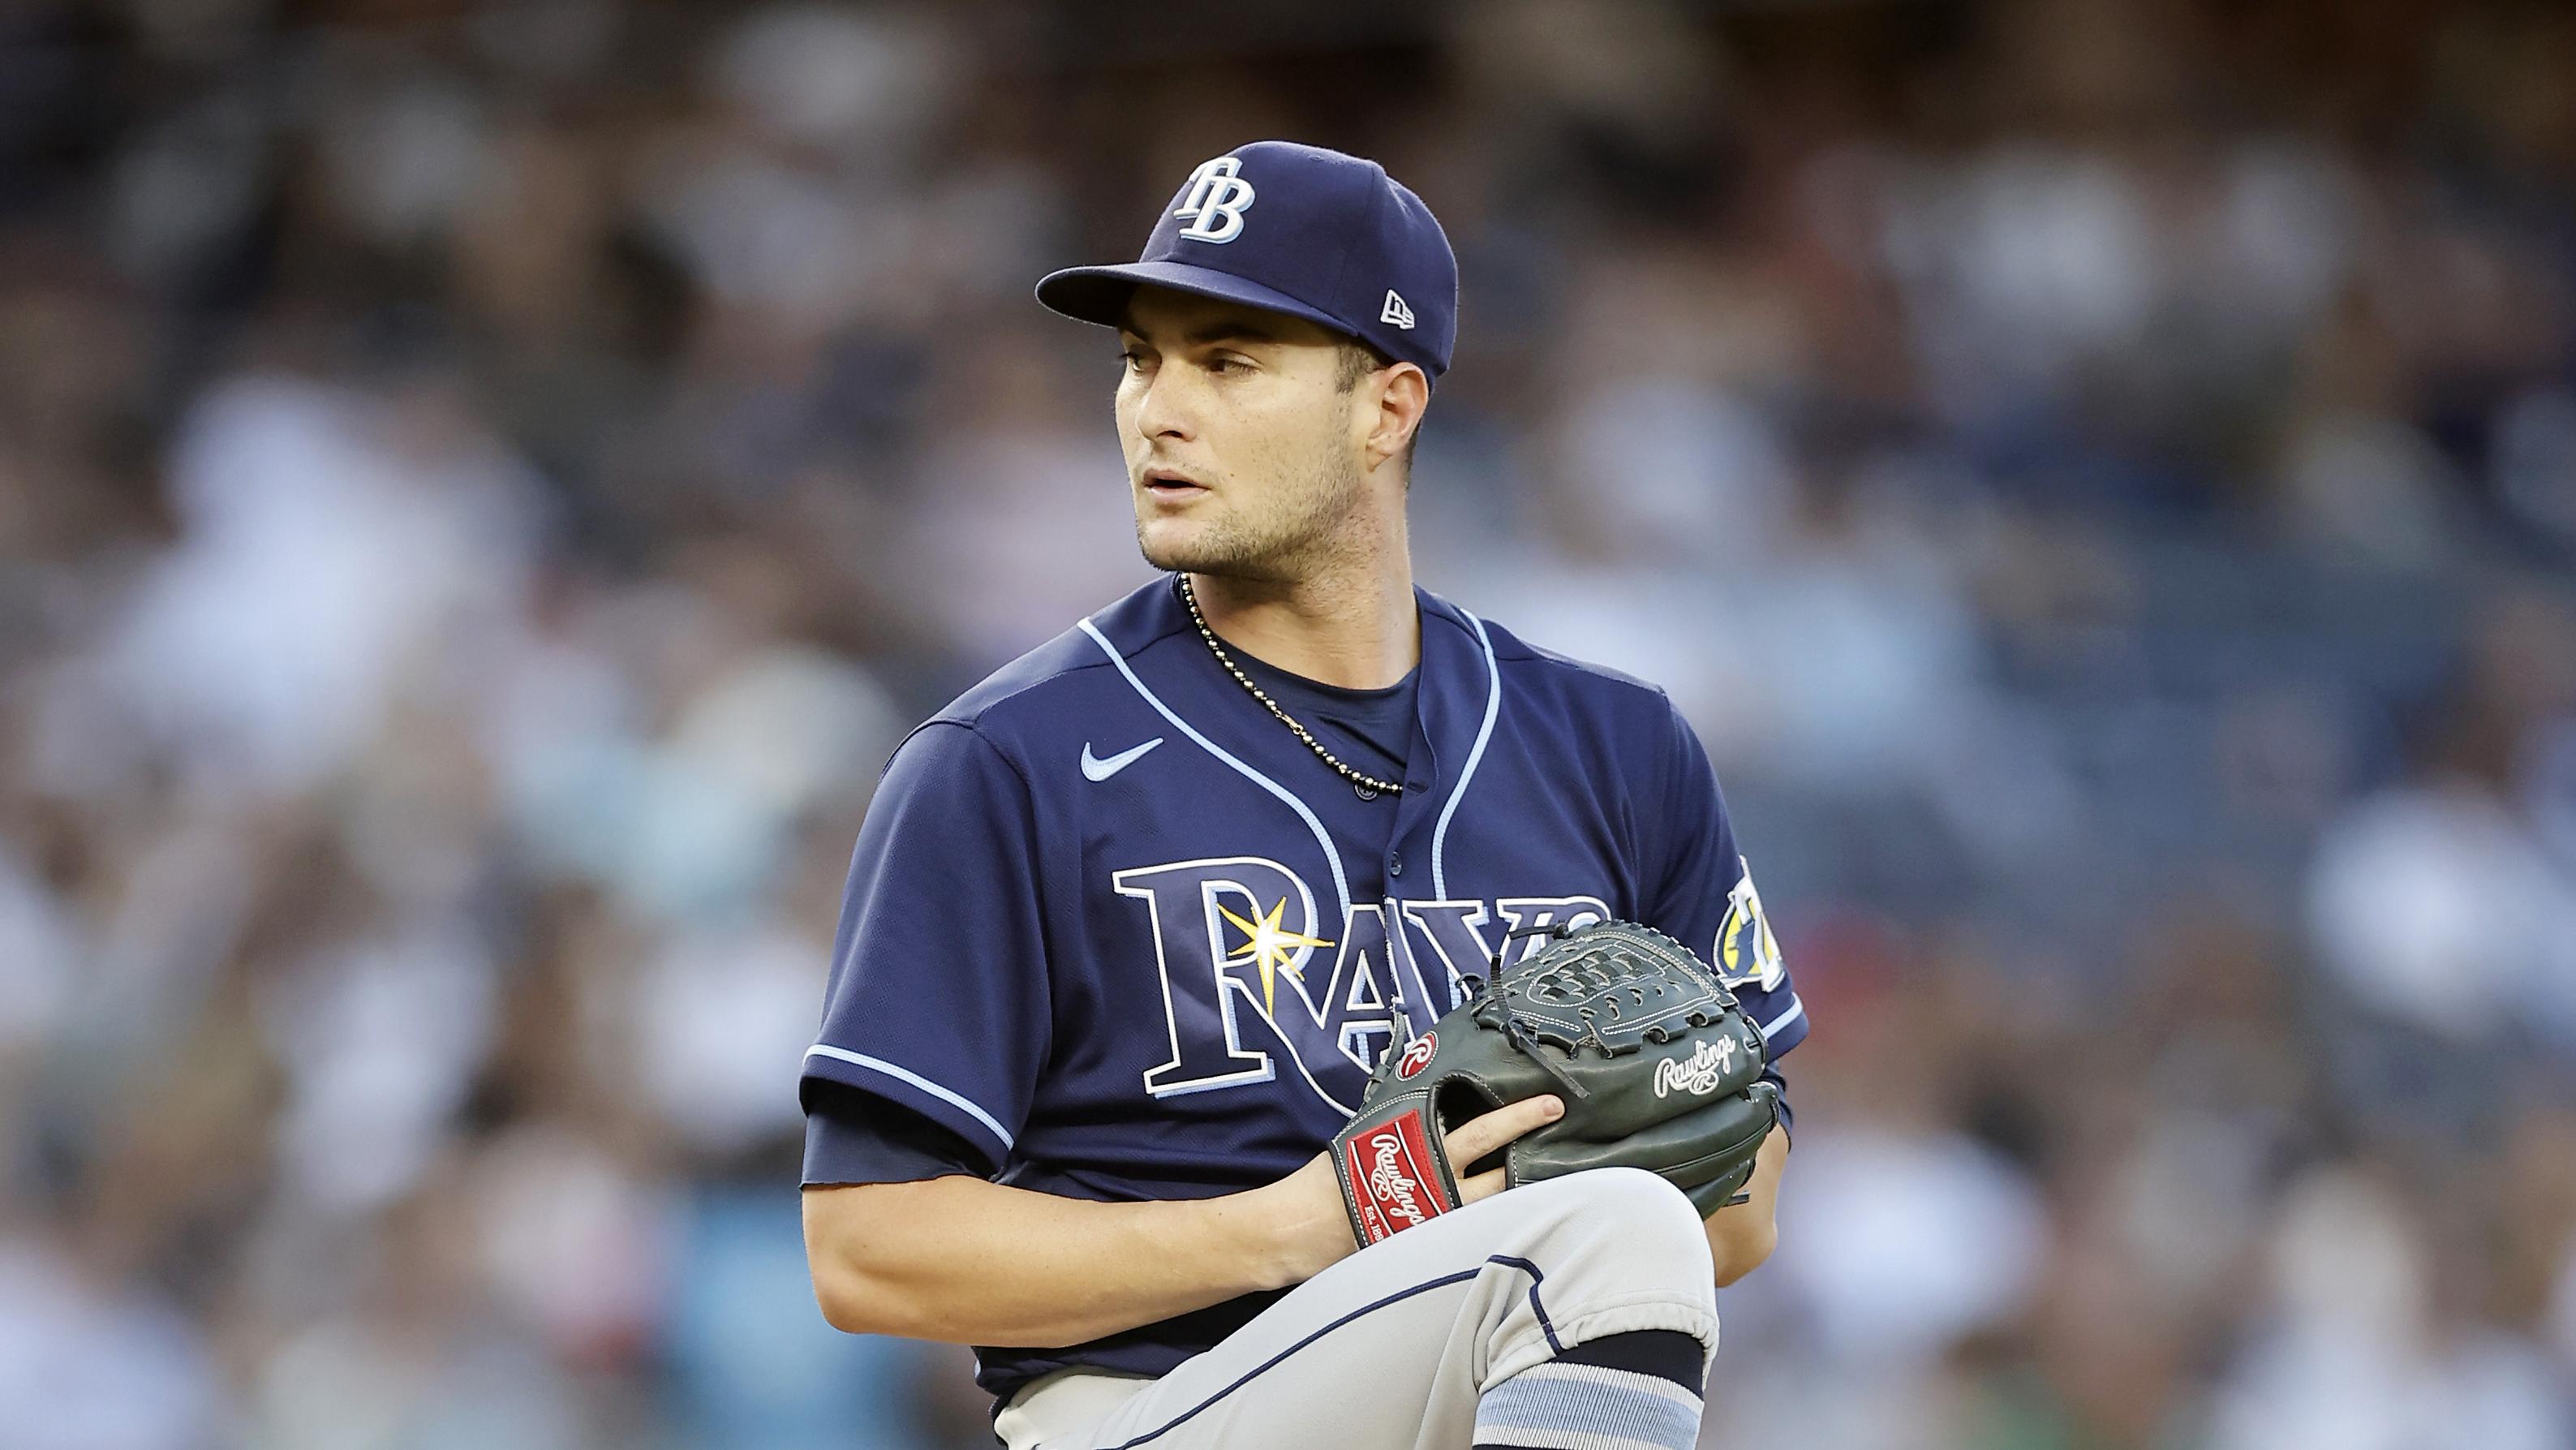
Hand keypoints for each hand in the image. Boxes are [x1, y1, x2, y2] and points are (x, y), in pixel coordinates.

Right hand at [1252, 1095, 1565, 1287]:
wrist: (1303, 1229)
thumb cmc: (1330, 1179)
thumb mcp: (1371, 1141)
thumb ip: (1408, 1135)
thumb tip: (1432, 1122)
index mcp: (1427, 1155)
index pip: (1485, 1133)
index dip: (1519, 1118)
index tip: (1551, 1105)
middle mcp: (1442, 1190)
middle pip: (1502, 1176)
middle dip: (1529, 1159)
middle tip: (1556, 1144)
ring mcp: (1440, 1224)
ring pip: (1491, 1209)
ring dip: (1511, 1197)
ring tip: (1540, 1187)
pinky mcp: (1431, 1251)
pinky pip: (1468, 1235)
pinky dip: (1484, 1227)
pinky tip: (1498, 1227)